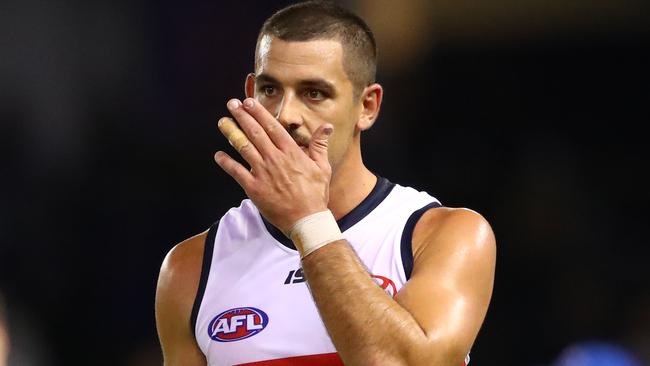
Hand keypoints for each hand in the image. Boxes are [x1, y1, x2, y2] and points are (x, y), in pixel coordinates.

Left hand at [215, 97, 333, 233]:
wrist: (306, 220)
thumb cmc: (315, 194)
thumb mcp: (322, 167)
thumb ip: (319, 145)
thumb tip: (327, 127)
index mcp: (291, 152)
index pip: (272, 126)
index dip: (258, 112)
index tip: (248, 102)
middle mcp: (275, 158)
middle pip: (255, 132)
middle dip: (242, 116)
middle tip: (231, 104)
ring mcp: (262, 172)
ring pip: (243, 147)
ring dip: (231, 133)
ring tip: (222, 122)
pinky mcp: (254, 187)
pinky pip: (236, 171)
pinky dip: (226, 162)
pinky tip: (218, 155)